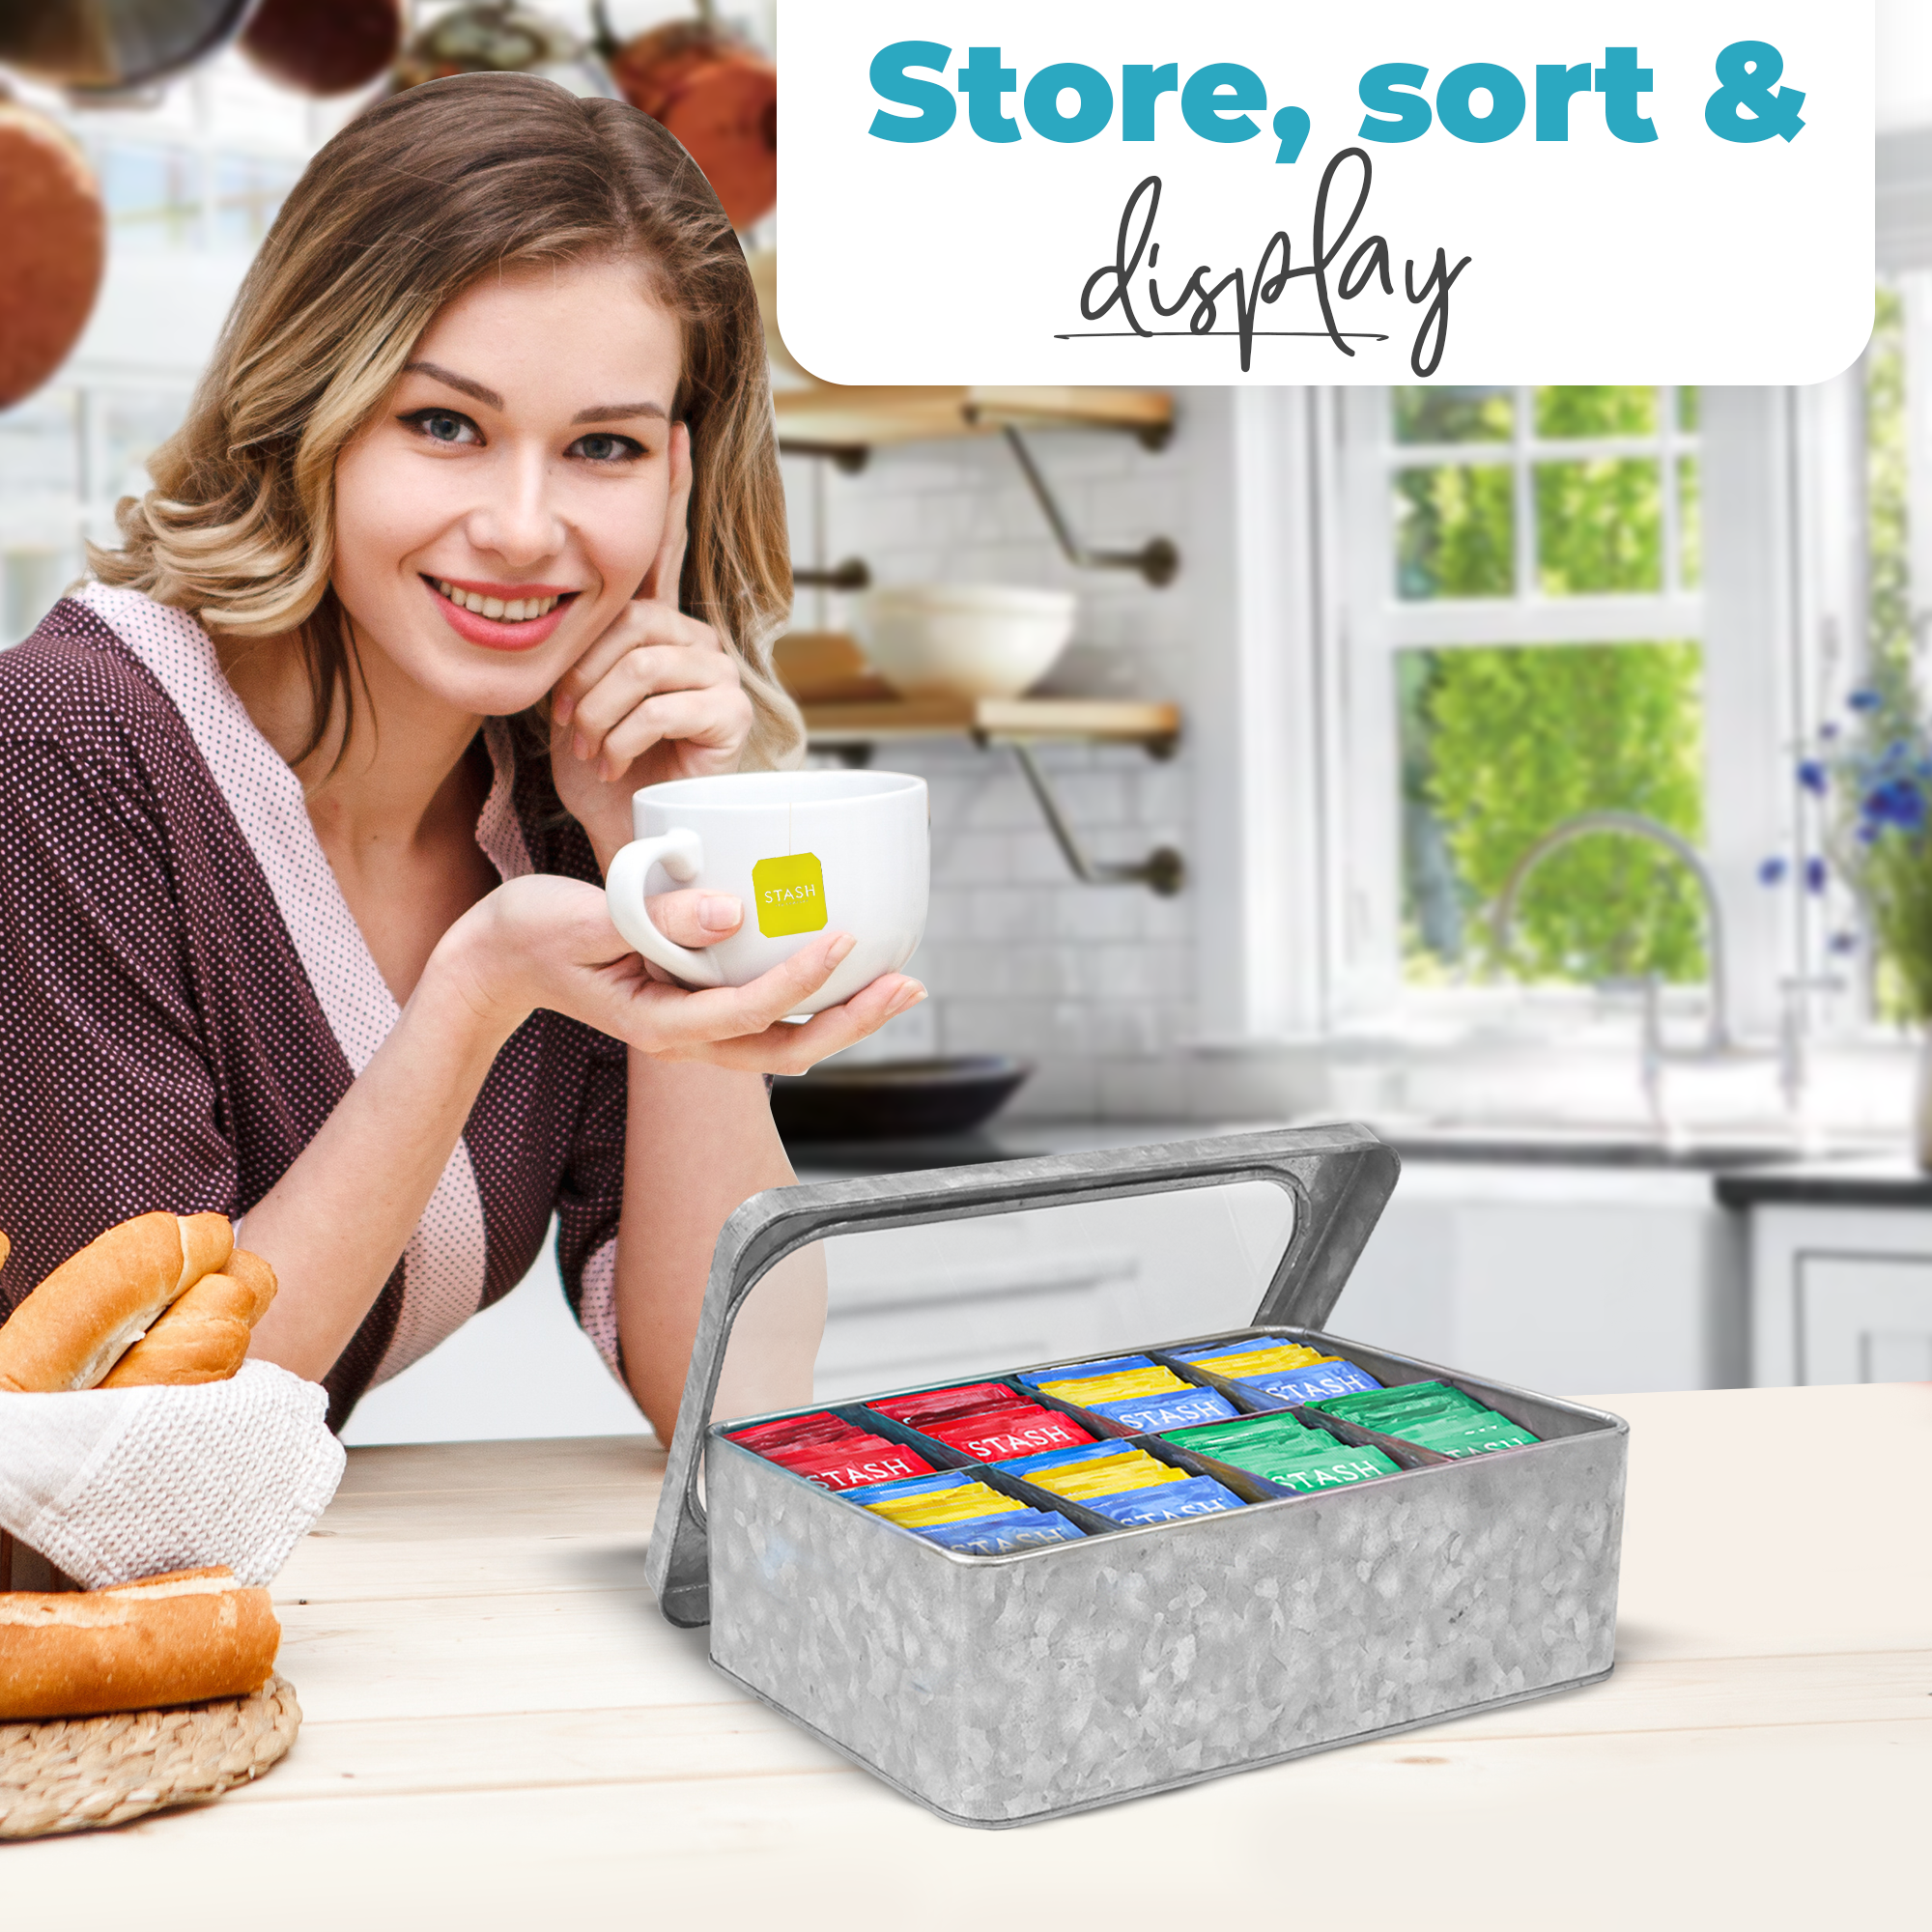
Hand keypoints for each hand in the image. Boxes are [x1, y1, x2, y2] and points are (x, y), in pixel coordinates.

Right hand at [435, 873, 925, 1072]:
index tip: (843, 937)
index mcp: (658, 1023)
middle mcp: (684, 1041)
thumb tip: (734, 912)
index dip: (801, 979)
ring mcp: (693, 1033)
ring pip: (784, 1046)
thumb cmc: (534, 931)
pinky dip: (813, 1004)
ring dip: (845, 1020)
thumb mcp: (587, 915)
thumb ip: (655, 917)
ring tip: (901, 987)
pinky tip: (848, 974)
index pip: (748, 1011)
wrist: (496, 960)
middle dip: (852, 1022)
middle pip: (785, 1050)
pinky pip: (767, 1022)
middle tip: (908, 985)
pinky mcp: (696, 1013)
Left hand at [548, 425, 753, 872]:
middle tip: (570, 722)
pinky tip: (618, 763)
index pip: (664, 547)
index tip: (675, 432)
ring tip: (592, 747)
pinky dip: (622, 738)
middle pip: (631, 619)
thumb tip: (533, 595)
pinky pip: (661, 702)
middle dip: (586, 674)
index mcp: (658, 626)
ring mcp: (717, 674)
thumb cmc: (602, 776)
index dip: (672, 490)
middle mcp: (695, 639)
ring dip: (599, 711)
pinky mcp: (728, 713)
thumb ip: (571, 648)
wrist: (632, 840)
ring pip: (642, 662)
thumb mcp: (570, 699)